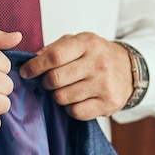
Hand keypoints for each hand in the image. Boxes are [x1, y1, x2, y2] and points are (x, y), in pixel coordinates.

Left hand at [18, 32, 132, 119]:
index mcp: (88, 43)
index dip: (35, 66)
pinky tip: (77, 99)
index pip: (54, 56)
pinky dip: (70, 108)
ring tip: (66, 89)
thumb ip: (54, 49)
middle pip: (55, 79)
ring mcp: (104, 84)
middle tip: (49, 81)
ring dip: (58, 95)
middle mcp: (98, 62)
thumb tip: (31, 61)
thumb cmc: (95, 55)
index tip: (26, 72)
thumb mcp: (77, 42)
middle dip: (45, 82)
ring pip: (62, 97)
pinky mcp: (108, 103)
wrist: (128, 69)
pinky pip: (75, 112)